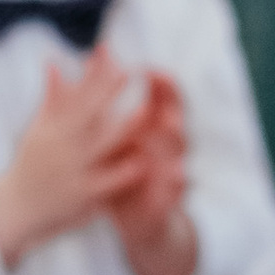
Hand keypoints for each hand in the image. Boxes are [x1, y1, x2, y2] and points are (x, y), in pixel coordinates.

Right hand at [0, 47, 157, 267]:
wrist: (14, 210)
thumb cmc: (30, 166)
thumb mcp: (37, 131)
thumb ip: (51, 99)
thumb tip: (53, 63)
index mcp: (51, 128)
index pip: (74, 95)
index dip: (93, 76)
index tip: (111, 56)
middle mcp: (60, 146)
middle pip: (86, 114)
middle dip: (107, 92)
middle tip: (130, 72)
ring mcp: (71, 171)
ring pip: (99, 145)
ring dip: (123, 127)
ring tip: (146, 110)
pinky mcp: (80, 196)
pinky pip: (106, 182)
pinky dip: (123, 172)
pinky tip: (142, 162)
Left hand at [105, 68, 197, 274]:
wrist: (134, 218)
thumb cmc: (118, 169)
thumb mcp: (108, 135)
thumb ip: (103, 98)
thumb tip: (95, 56)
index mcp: (151, 128)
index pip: (163, 99)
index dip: (161, 84)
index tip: (149, 69)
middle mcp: (165, 146)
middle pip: (175, 121)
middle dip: (172, 108)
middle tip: (166, 96)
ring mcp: (170, 171)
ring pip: (179, 153)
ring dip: (176, 141)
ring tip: (172, 128)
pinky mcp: (169, 199)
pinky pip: (176, 189)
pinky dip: (177, 184)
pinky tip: (177, 177)